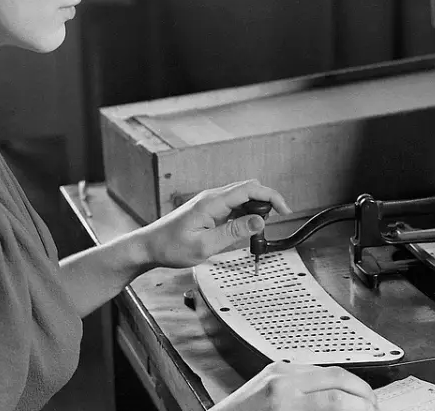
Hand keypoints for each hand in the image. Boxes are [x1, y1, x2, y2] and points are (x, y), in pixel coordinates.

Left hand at [139, 180, 291, 268]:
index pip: (250, 189)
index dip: (272, 197)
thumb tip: (259, 221)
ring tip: (258, 230)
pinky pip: (233, 205)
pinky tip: (245, 229)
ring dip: (256, 209)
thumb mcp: (205, 245)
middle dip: (267, 201)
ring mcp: (210, 202)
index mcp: (212, 202)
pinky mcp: (209, 209)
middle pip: (249, 188)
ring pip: (242, 196)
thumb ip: (234, 232)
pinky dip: (245, 213)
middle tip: (276, 221)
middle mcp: (212, 197)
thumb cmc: (171, 247)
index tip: (285, 210)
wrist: (149, 246)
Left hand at [217, 362, 377, 410]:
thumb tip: (346, 410)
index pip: (337, 399)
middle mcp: (281, 380)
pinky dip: (328, 380)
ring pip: (326, 369)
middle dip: (362, 391)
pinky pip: (310, 369)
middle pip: (338, 376)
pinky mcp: (274, 368)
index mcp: (284, 401)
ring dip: (348, 383)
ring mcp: (277, 370)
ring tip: (358, 400)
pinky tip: (335, 392)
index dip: (361, 405)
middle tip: (373, 405)